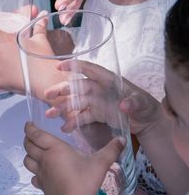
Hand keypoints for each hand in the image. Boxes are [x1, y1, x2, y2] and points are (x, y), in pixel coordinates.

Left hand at [23, 122, 124, 194]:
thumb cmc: (84, 180)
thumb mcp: (100, 163)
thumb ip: (111, 150)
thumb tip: (122, 139)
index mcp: (54, 148)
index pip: (35, 134)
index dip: (30, 128)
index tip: (29, 124)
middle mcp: (44, 158)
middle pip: (28, 145)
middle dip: (28, 138)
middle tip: (31, 135)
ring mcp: (40, 172)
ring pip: (27, 160)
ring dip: (28, 154)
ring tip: (34, 152)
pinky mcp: (41, 184)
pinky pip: (33, 176)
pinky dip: (33, 172)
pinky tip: (40, 173)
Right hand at [44, 60, 161, 136]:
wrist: (147, 122)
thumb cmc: (146, 106)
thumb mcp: (143, 103)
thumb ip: (134, 102)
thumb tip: (124, 104)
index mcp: (109, 80)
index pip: (89, 69)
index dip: (74, 66)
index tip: (59, 66)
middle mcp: (98, 88)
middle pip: (76, 86)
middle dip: (61, 89)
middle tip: (47, 95)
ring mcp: (95, 101)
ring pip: (75, 102)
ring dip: (62, 107)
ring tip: (50, 114)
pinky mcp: (96, 114)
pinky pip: (81, 117)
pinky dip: (73, 122)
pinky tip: (65, 128)